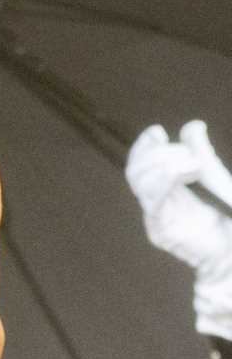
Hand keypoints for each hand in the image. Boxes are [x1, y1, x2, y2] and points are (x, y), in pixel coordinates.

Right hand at [126, 124, 228, 270]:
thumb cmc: (231, 227)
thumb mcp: (222, 184)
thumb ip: (206, 159)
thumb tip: (192, 126)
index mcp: (168, 197)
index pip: (139, 165)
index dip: (143, 145)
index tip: (158, 132)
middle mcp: (158, 208)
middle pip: (136, 170)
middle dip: (159, 153)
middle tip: (192, 157)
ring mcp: (157, 221)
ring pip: (140, 180)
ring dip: (165, 162)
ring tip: (195, 164)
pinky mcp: (162, 232)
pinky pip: (153, 199)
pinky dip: (167, 177)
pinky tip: (191, 171)